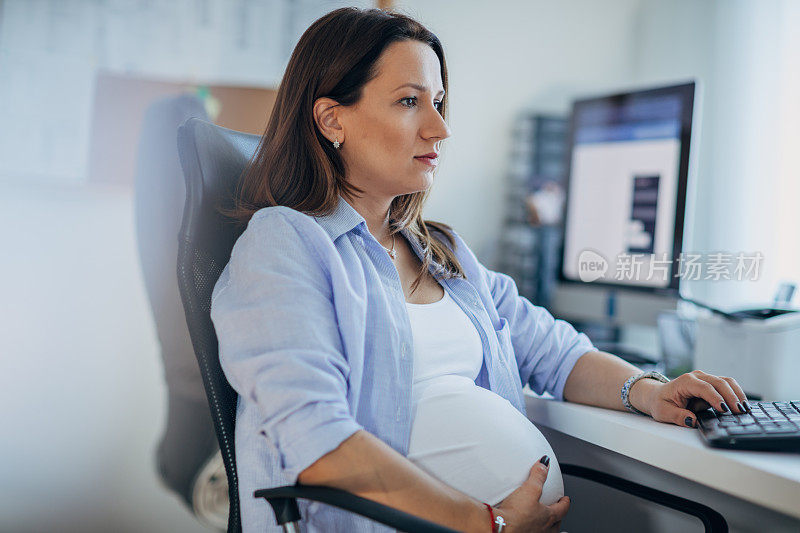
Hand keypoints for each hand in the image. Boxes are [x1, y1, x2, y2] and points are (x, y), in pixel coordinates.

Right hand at [493, 456, 570, 531]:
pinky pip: (532, 532)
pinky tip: (526, 526)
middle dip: (557, 517)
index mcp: (548, 517)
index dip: (565, 503)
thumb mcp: (530, 489)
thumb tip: (544, 464)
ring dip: (547, 527)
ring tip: (544, 522)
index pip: (562, 509)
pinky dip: (532, 529)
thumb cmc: (516, 515)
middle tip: (557, 512)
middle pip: (556, 524)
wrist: (500, 528)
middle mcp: (543, 529)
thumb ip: (538, 476)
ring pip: (546, 532)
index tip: (566, 500)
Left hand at [631, 370, 749, 427]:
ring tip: (745, 408)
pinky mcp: (711, 384)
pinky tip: (742, 404)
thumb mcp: (663, 412)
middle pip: (719, 383)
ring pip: (726, 382)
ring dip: (737, 394)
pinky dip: (736, 393)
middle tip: (740, 411)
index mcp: (685, 382)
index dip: (716, 398)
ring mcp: (705, 379)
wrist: (657, 395)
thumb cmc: (660, 402)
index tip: (724, 409)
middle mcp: (696, 377)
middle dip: (731, 397)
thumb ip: (677, 416)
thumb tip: (692, 421)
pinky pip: (727, 385)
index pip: (704, 388)